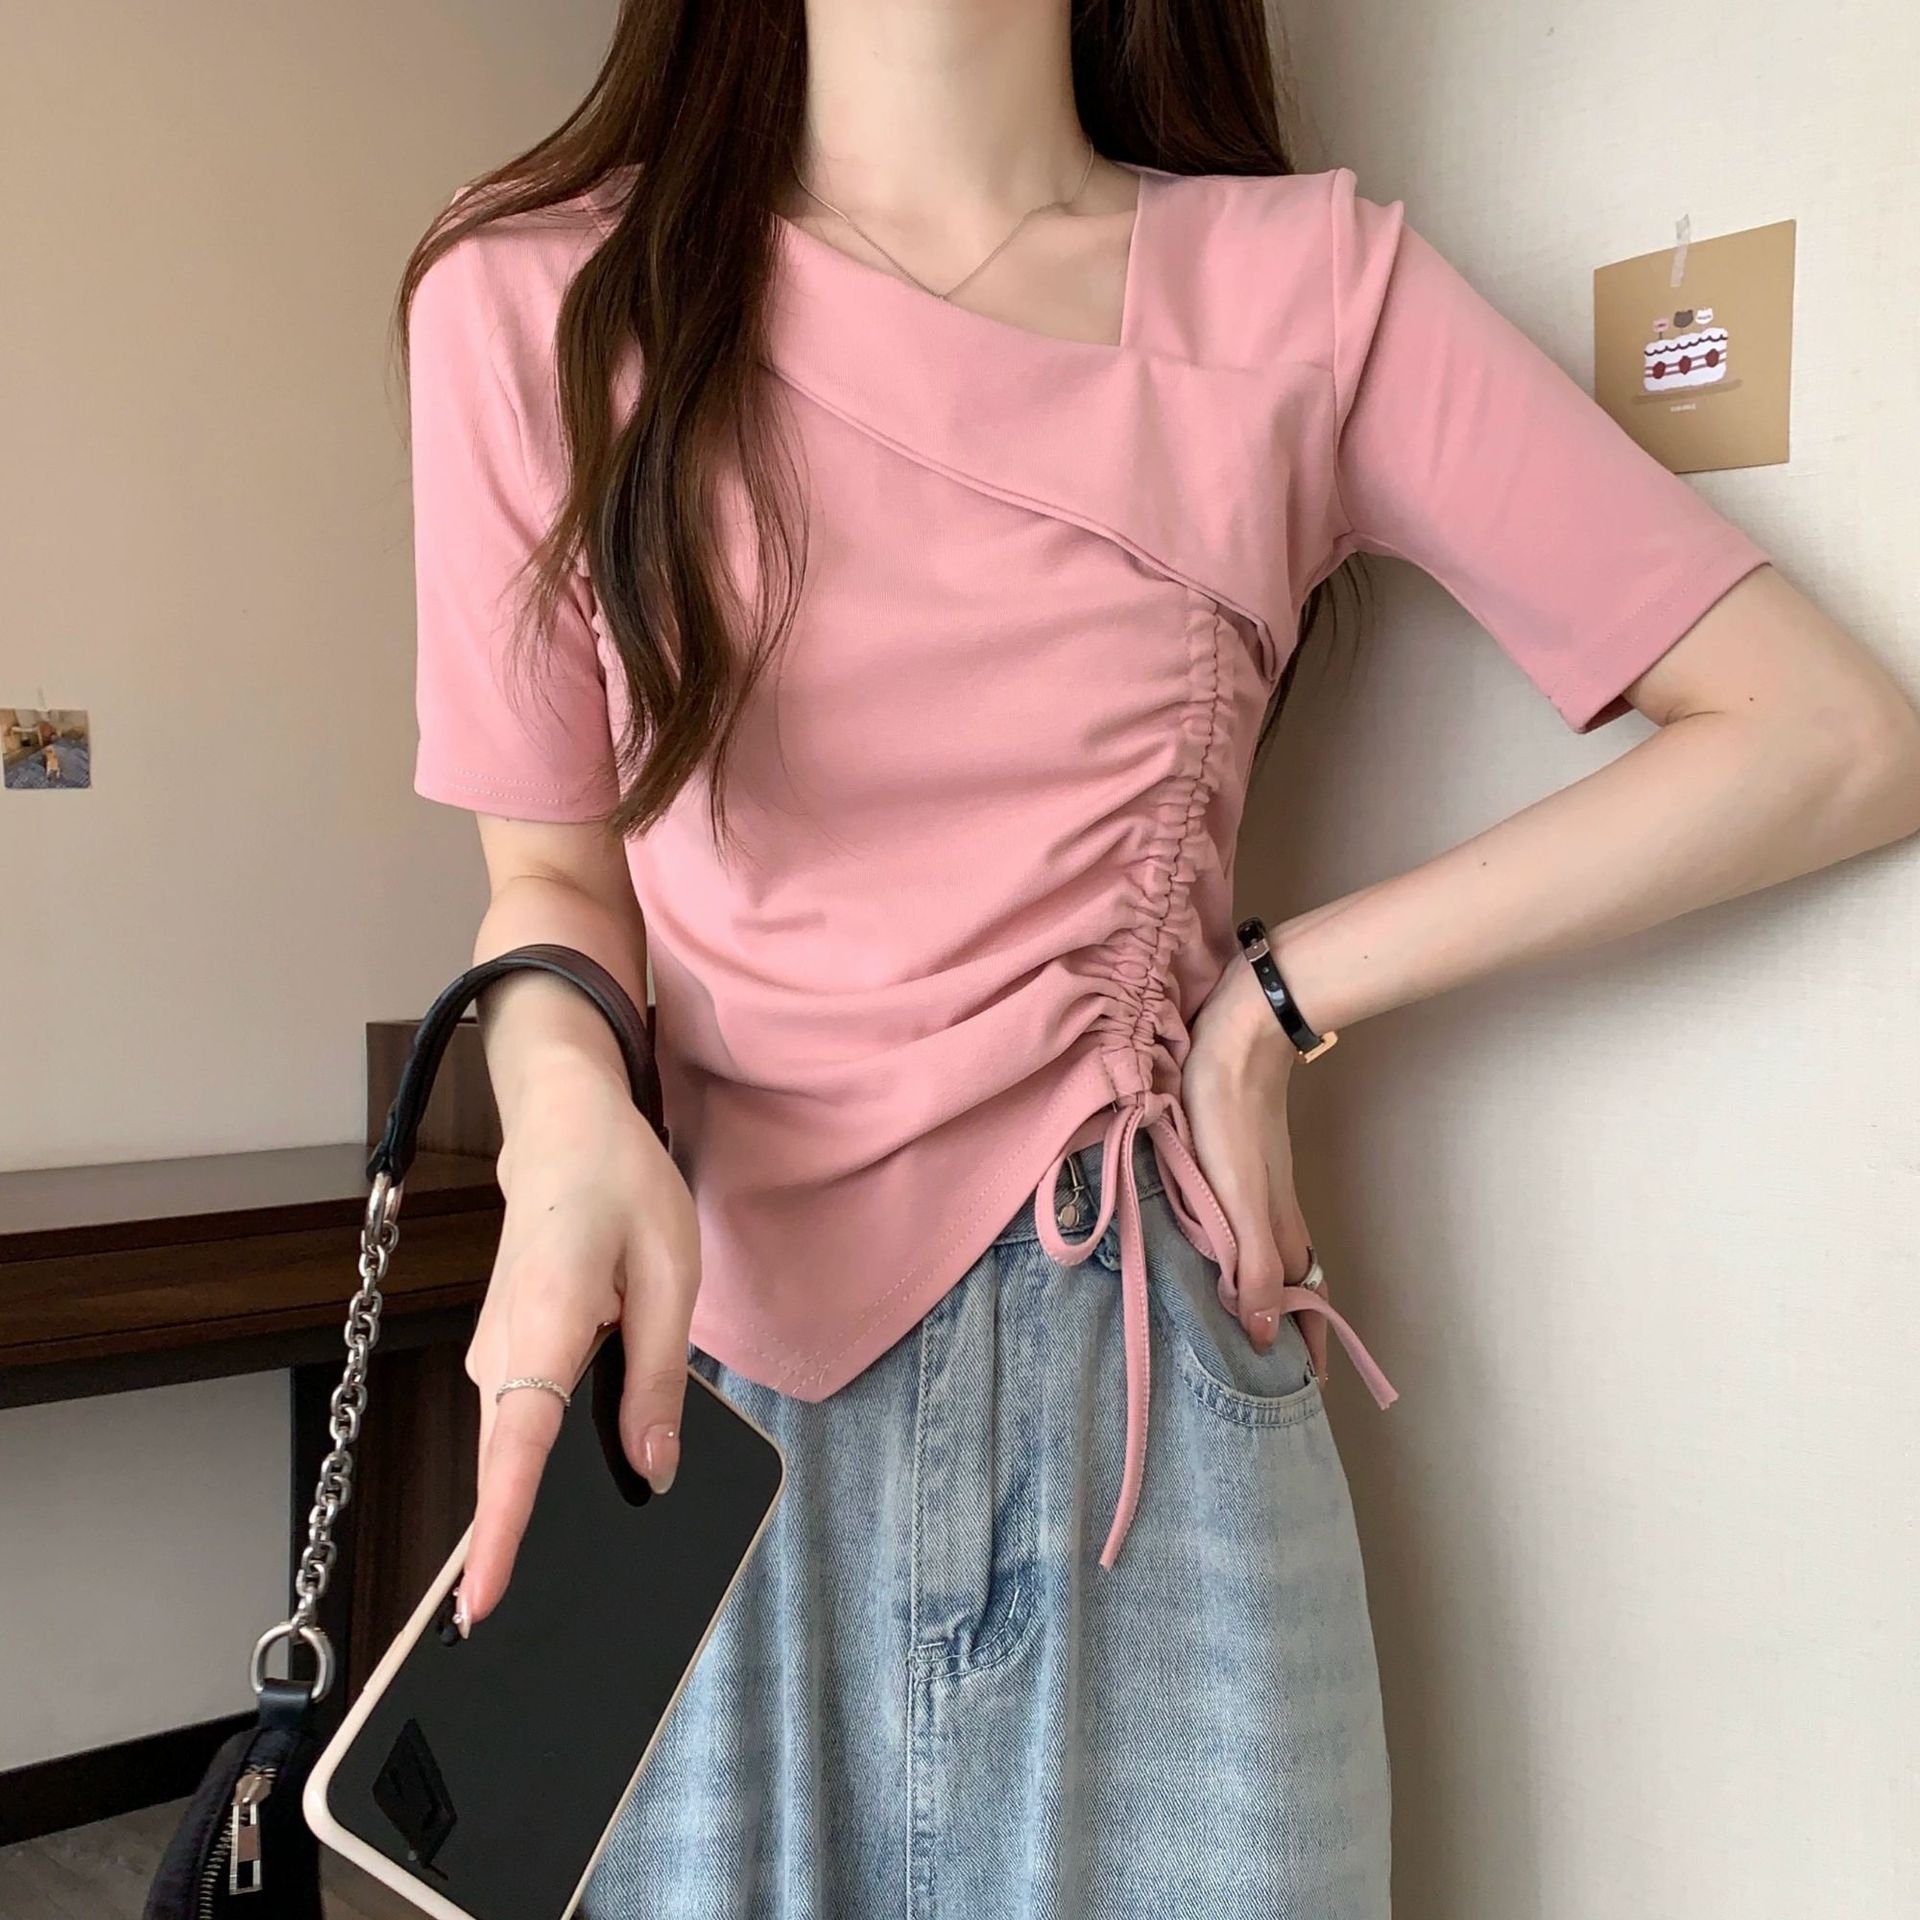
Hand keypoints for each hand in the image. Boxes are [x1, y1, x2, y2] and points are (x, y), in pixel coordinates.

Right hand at [456, 1058, 698, 1630]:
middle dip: (518, 1546)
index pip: (517, 1446)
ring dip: (531, 1507)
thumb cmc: (621, 1187)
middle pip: (509, 1466)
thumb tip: (655, 1467)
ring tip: (550, 1581)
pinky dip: (538, 1463)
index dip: (501, 1530)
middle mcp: (499, 1351)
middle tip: (531, 1633)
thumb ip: (657, 1378)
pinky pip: (520, 1425)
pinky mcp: (501, 1355)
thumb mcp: (670, 1276)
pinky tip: (576, 1480)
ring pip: (515, 1448)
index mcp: (544, 1326)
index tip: (480, 1604)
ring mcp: (491, 1355)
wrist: (563, 1128)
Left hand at [1182, 952, 1319, 1361]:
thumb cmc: (1231, 1119)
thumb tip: (1263, 1335)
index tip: (1309, 1387)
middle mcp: (1279, 1215)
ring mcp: (1264, 1189)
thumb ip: (1251, 1265)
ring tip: (1253, 1322)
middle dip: (1292, 1325)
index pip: (1305, 1302)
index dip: (1309, 1344)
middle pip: (1295, 1282)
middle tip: (1277, 1367)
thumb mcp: (1238, 1201)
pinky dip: (1248, 1253)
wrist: (1237, 1041)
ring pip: (1274, 1253)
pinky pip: (1252, 1227)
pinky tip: (1223, 1251)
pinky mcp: (1244, 1166)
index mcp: (1280, 1231)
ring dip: (1271, 1290)